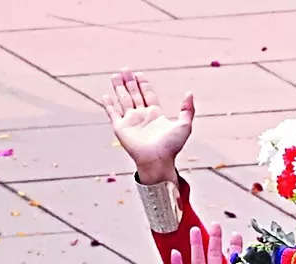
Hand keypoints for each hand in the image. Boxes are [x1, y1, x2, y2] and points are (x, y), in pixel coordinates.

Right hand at [101, 70, 194, 186]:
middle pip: (134, 94)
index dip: (143, 84)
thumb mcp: (185, 125)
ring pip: (123, 100)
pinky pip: (113, 114)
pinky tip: (105, 96)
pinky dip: (109, 105)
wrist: (158, 161)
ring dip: (119, 88)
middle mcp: (141, 117)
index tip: (139, 74)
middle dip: (129, 82)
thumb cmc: (172, 147)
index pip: (147, 94)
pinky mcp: (121, 129)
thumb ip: (188, 109)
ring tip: (114, 76)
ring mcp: (130, 122)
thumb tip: (189, 93)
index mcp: (155, 114)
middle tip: (125, 69)